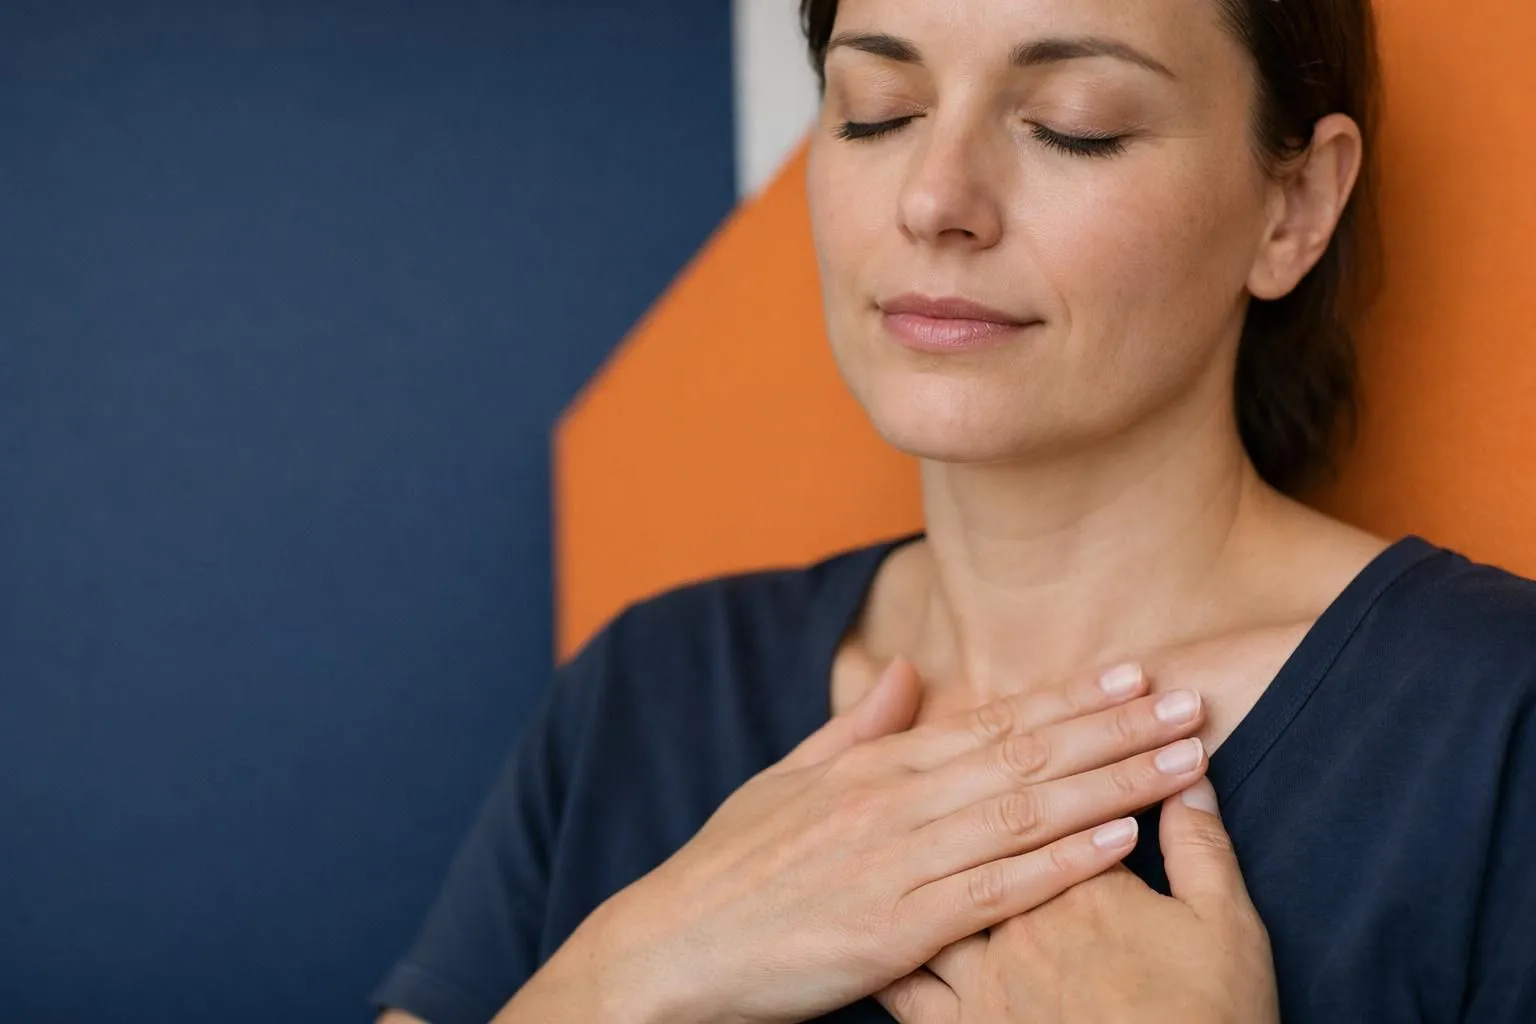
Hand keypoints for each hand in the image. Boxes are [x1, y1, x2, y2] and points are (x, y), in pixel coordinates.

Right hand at [537, 658, 1211, 1023]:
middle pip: (1027, 755)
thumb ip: (859, 726)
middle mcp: (896, 800)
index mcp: (876, 767)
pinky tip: (1121, 840)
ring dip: (1113, 782)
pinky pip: (997, 889)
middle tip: (1194, 704)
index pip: (993, 721)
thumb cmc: (733, 865)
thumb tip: (907, 671)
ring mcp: (899, 861)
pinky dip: (1063, 862)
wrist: (674, 944)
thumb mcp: (789, 777)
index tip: (1136, 676)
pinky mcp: (897, 928)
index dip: (1071, 700)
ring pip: (1026, 812)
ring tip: (1185, 760)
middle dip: (1117, 730)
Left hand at [877, 777, 1278, 1023]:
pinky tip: (871, 921)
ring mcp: (980, 976)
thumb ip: (1200, 846)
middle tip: (966, 761)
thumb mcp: (1226, 927)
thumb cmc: (1206, 1019)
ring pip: (933, 893)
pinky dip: (888, 950)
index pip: (1063, 797)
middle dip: (986, 789)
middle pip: (990, 832)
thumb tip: (1190, 778)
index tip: (1060, 724)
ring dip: (919, 854)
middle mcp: (1016, 919)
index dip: (1064, 752)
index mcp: (1081, 887)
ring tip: (900, 817)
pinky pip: (904, 985)